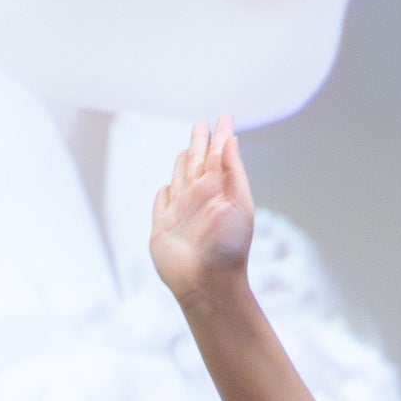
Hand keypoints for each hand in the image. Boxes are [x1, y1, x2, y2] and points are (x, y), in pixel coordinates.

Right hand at [150, 115, 255, 305]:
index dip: (220, 135)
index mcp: (220, 190)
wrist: (206, 282)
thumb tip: (229, 140)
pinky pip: (161, 204)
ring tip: (184, 150)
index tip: (223, 117)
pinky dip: (163, 194)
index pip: (219, 155)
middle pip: (196, 163)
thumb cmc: (228, 246)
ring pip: (179, 180)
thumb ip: (232, 171)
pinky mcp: (162, 228)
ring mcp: (181, 213)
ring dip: (180, 164)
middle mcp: (200, 198)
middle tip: (200, 124)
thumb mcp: (239, 203)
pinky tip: (166, 188)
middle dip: (198, 143)